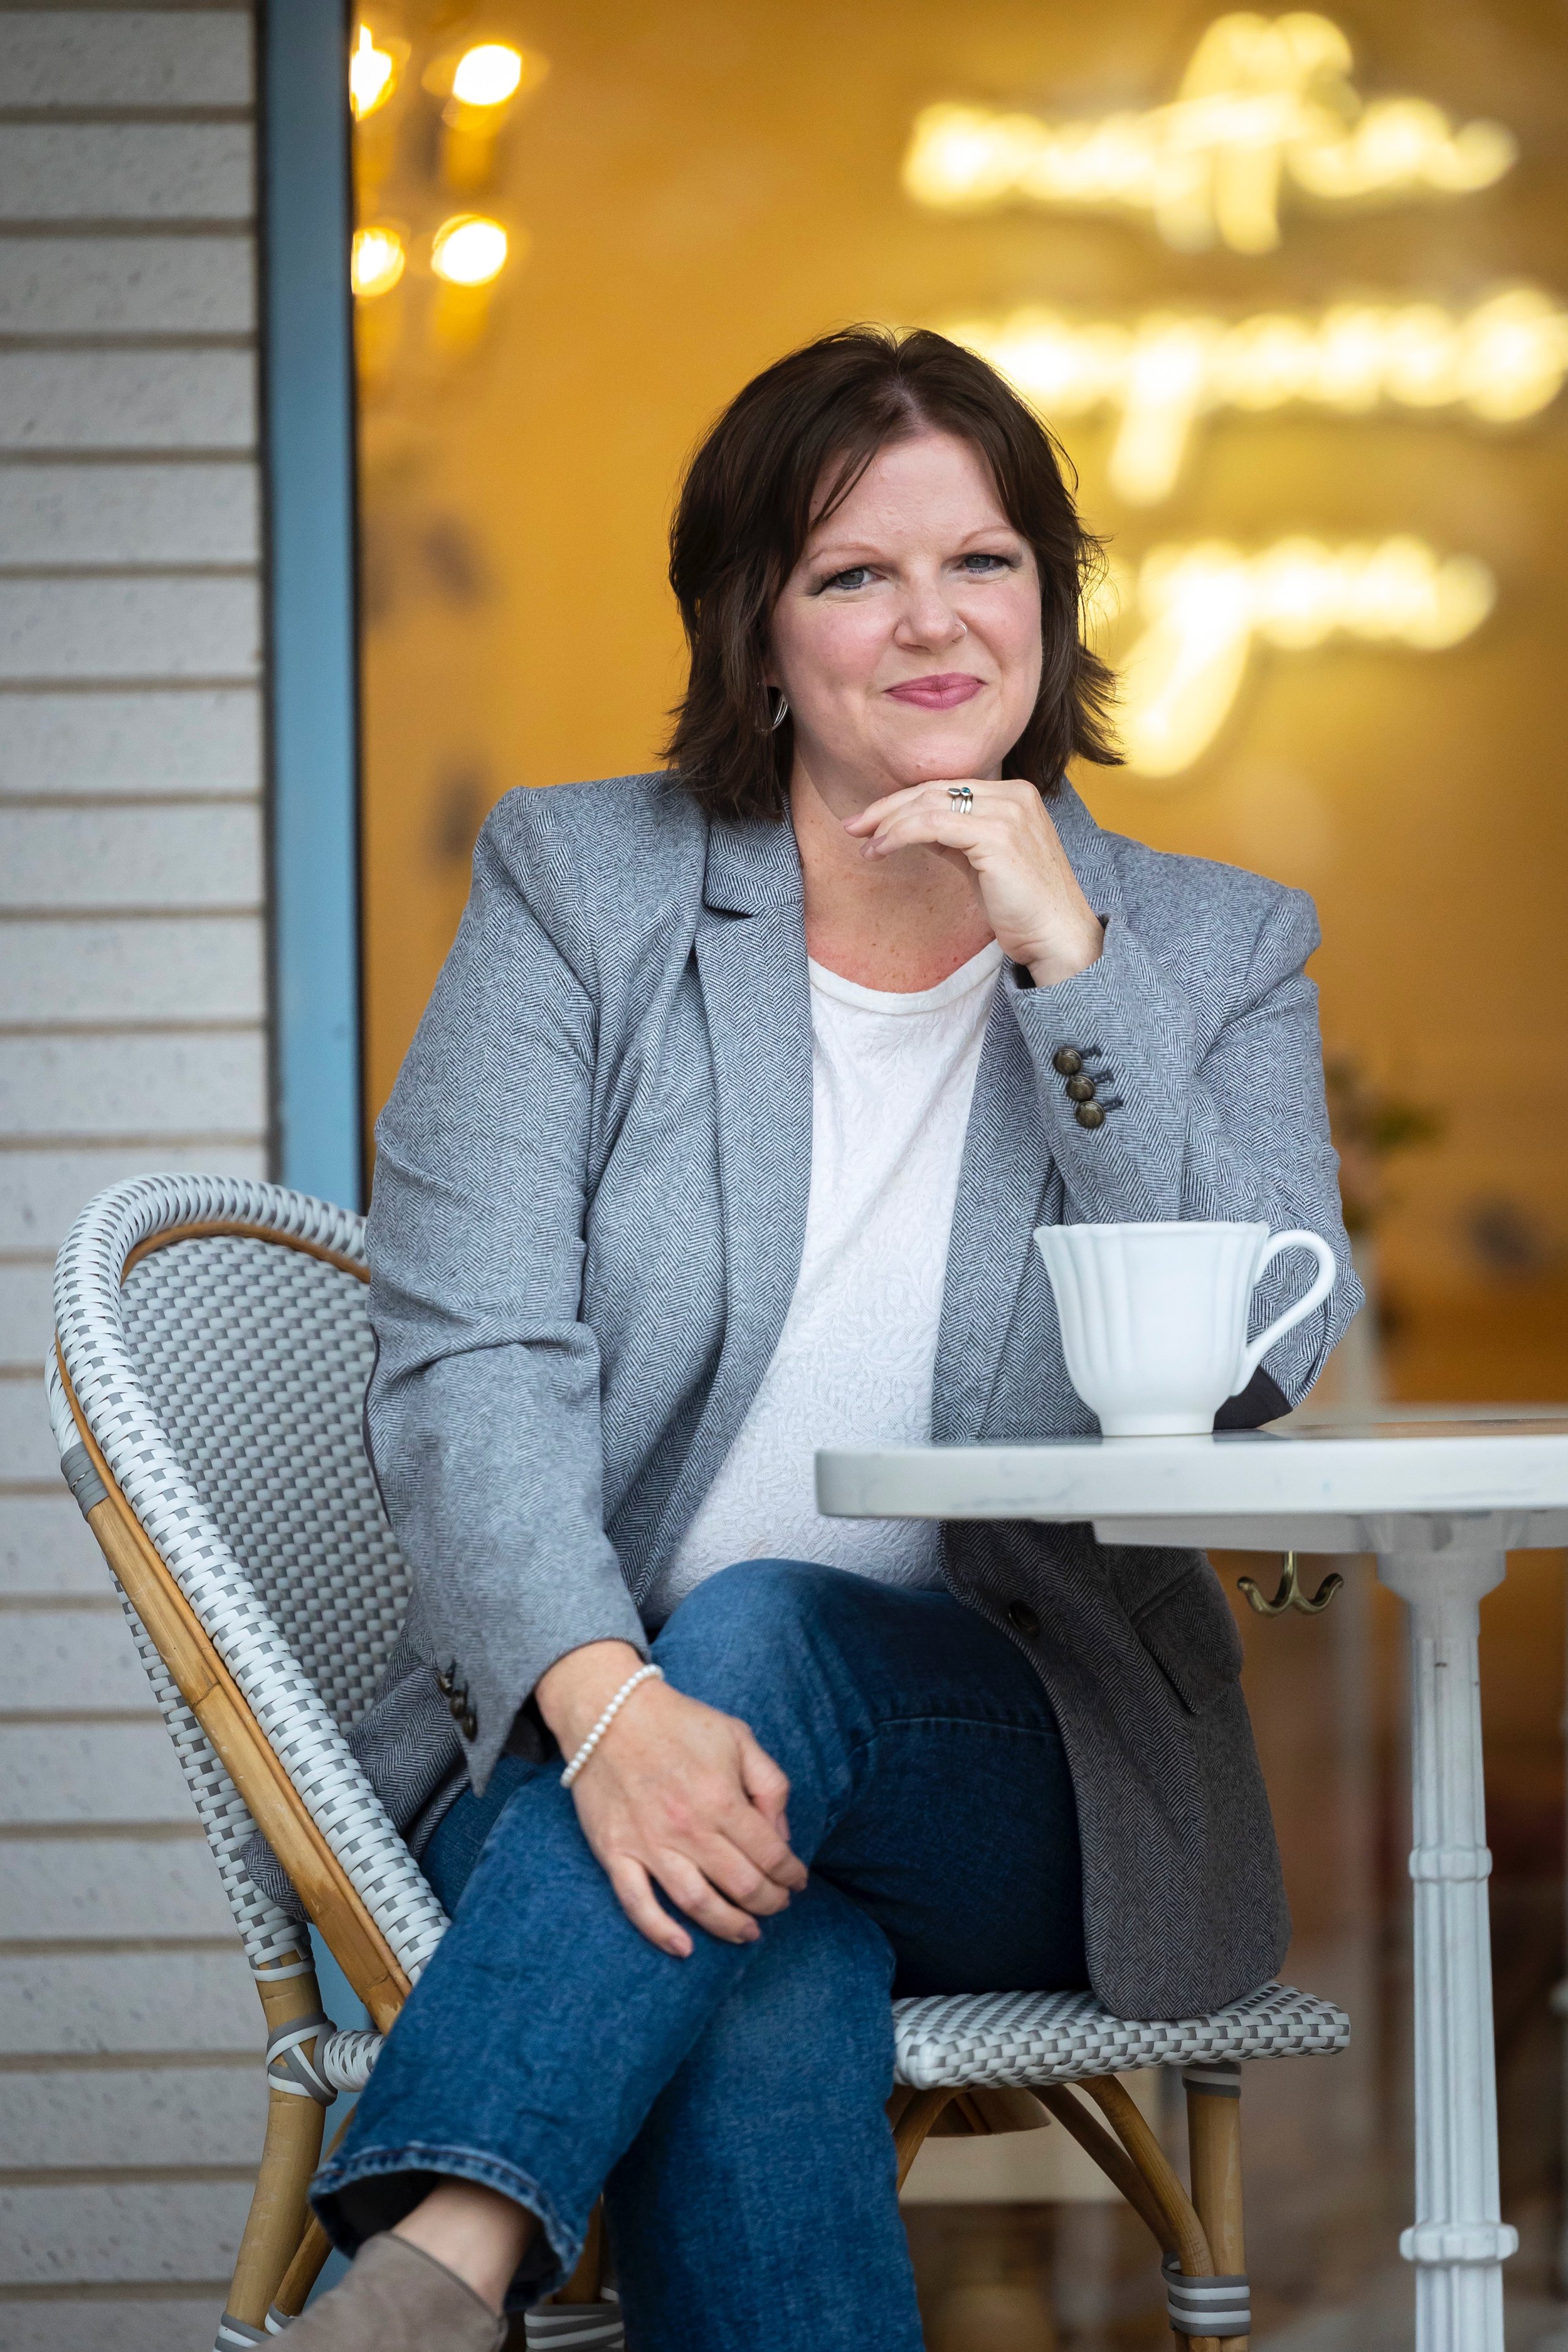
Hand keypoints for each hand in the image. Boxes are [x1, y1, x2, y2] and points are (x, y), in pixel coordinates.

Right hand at [535, 1640, 807, 1957]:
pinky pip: (637, 1904)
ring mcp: (649, 1844)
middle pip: (741, 1886)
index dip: (791, 1874)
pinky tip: (684, 1947)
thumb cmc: (680, 1723)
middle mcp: (688, 1828)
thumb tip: (780, 1836)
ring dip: (729, 1926)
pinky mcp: (615, 1853)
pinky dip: (660, 1933)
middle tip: (778, 1905)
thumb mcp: (739, 1737)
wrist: (609, 1711)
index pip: (770, 1855)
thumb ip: (770, 1785)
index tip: (797, 1881)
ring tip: (748, 1932)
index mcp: (722, 1798)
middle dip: (770, 1903)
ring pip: (697, 1904)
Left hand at [843, 779, 1103, 986]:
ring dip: (888, 823)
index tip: (870, 821)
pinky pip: (932, 825)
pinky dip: (900, 835)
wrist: (1057, 937)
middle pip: (935, 789)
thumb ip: (954, 837)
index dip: (904, 801)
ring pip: (929, 804)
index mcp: (1015, 795)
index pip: (947, 788)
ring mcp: (1008, 812)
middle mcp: (1015, 795)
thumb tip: (911, 827)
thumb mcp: (983, 861)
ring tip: (864, 843)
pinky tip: (881, 849)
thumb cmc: (1023, 907)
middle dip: (887, 807)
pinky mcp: (997, 835)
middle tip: (853, 825)